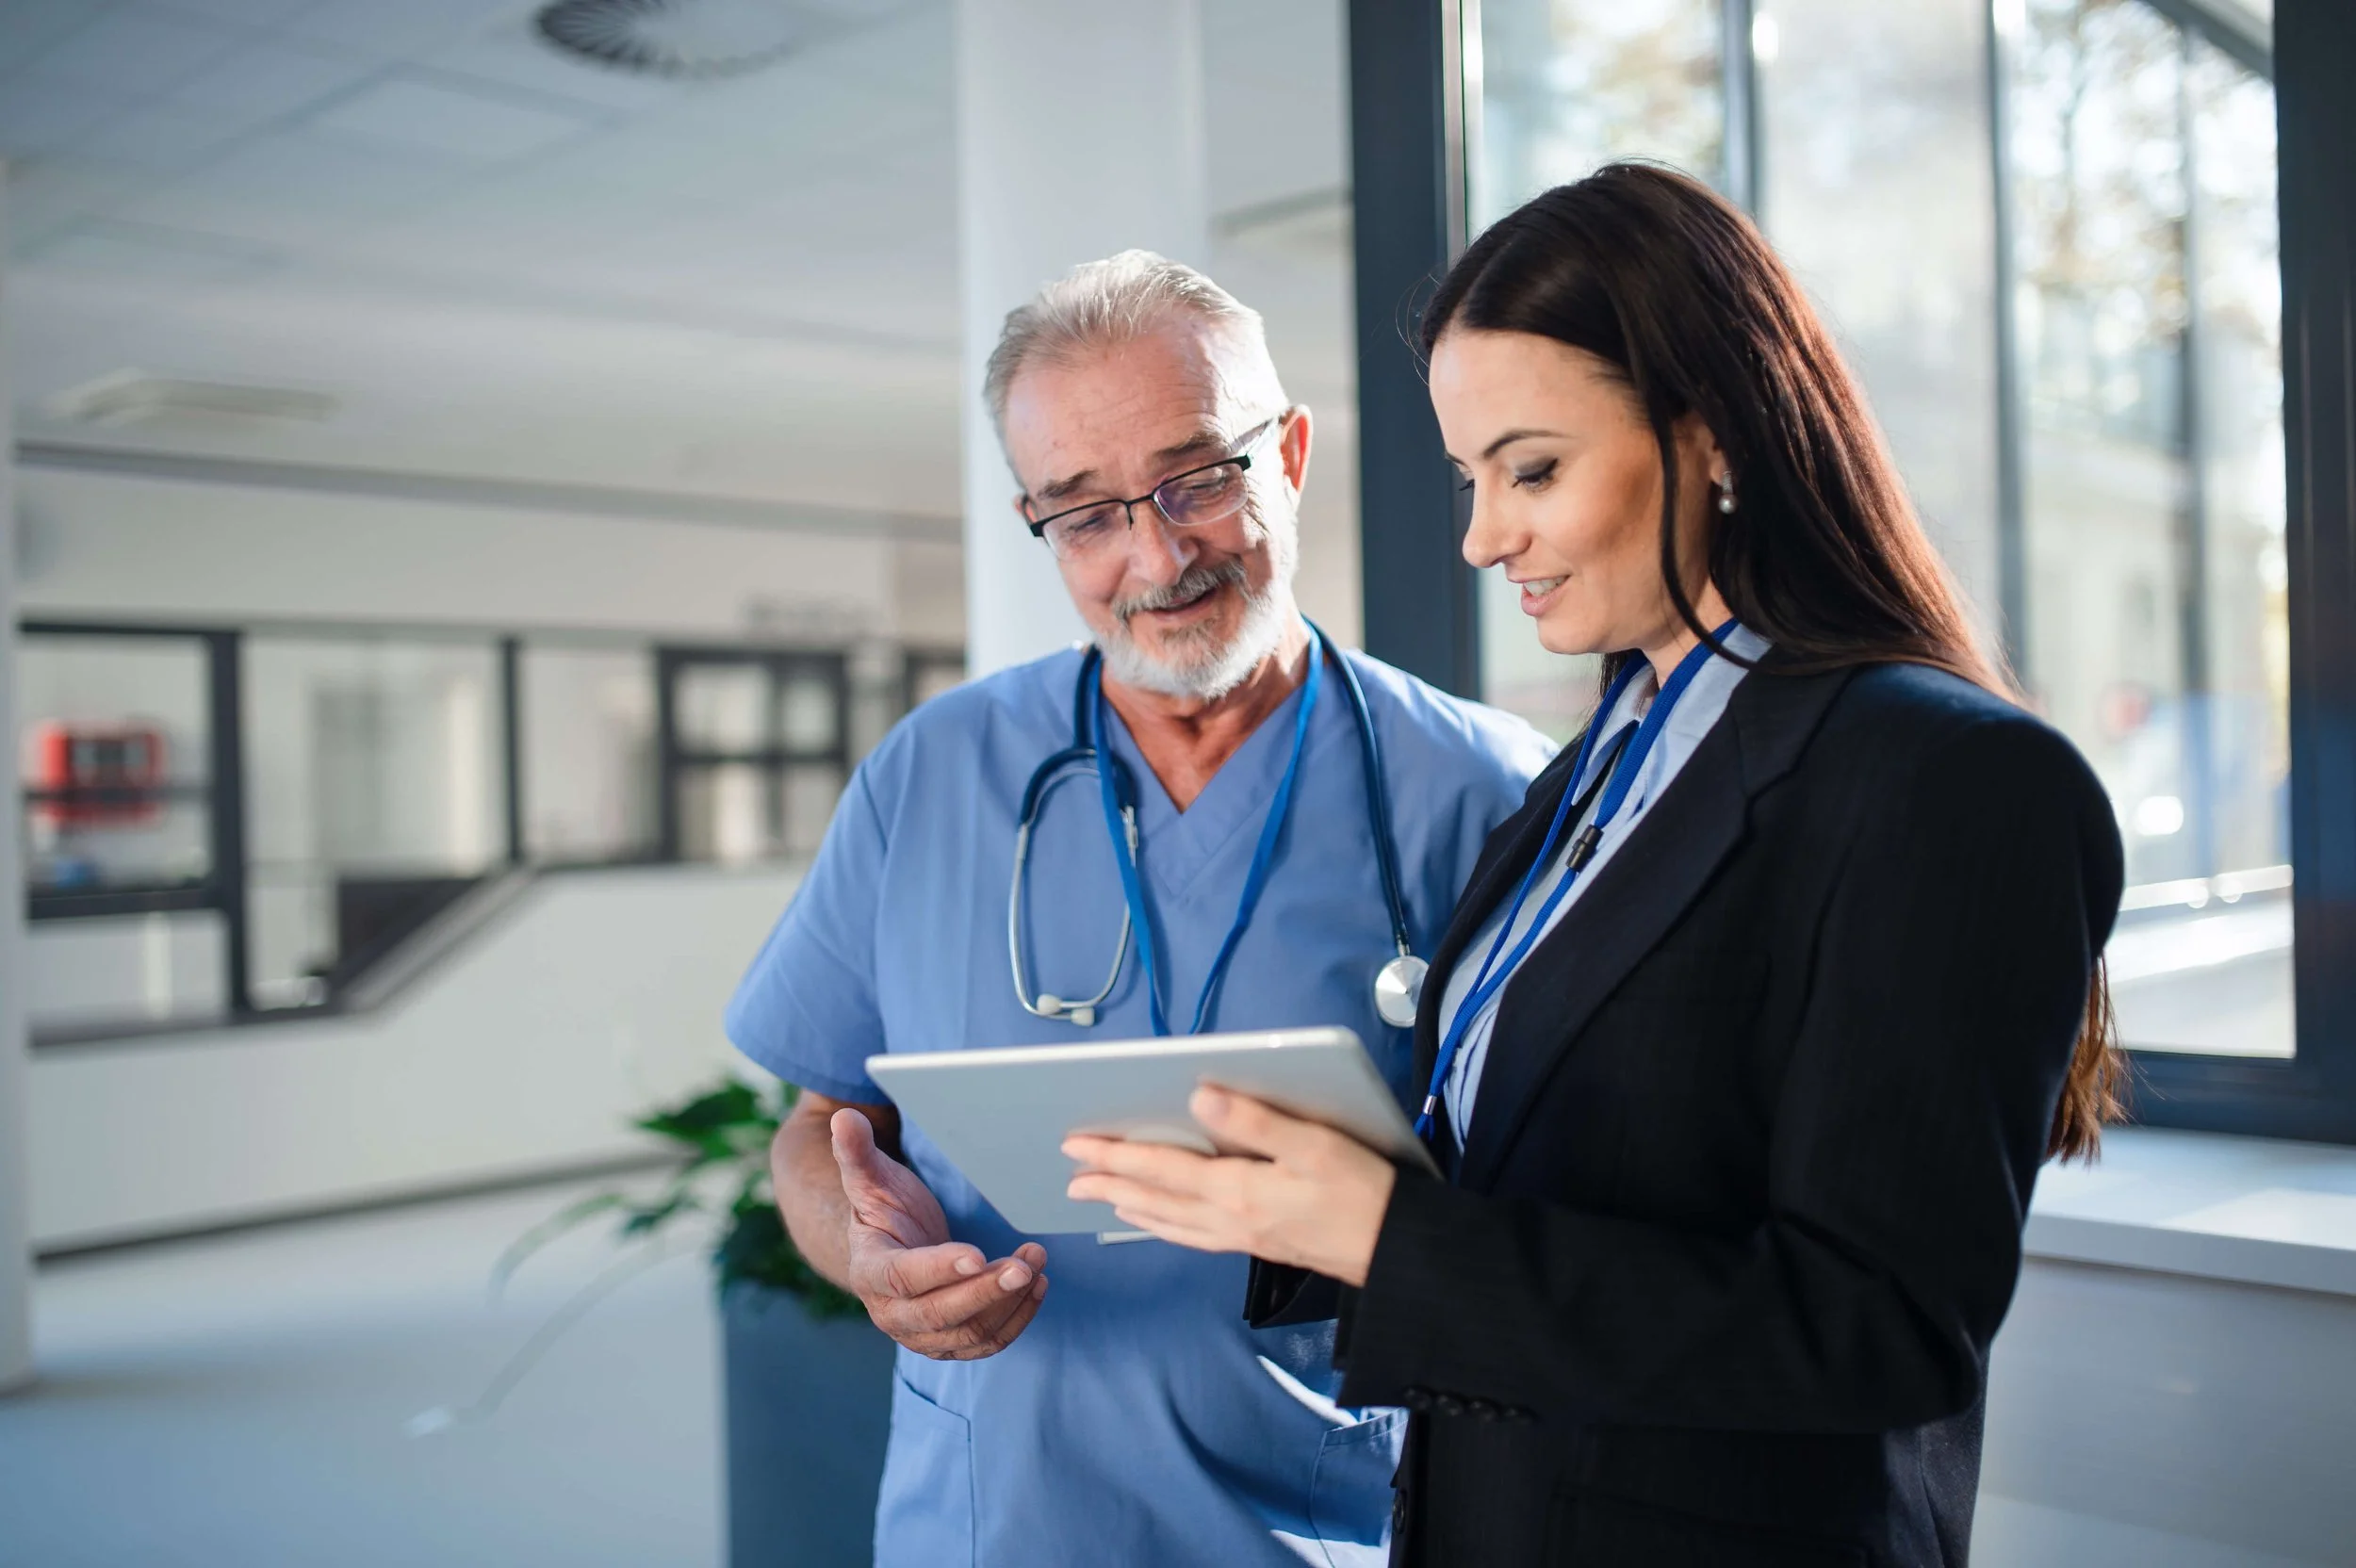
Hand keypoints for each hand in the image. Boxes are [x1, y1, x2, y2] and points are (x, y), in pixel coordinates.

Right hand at [831, 1108, 1047, 1358]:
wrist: (891, 1248)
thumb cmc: (884, 1208)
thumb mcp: (870, 1178)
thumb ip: (856, 1152)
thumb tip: (844, 1118)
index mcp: (869, 1271)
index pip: (903, 1277)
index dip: (938, 1268)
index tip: (977, 1253)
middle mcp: (891, 1312)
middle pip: (940, 1314)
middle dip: (984, 1291)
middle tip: (1023, 1266)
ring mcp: (922, 1334)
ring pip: (969, 1333)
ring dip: (1008, 1302)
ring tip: (1036, 1264)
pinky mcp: (950, 1342)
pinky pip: (987, 1342)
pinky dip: (1016, 1319)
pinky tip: (1038, 1286)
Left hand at [1062, 1086, 1395, 1285]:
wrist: (1396, 1251)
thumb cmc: (1361, 1191)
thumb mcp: (1313, 1143)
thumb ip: (1254, 1120)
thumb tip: (1198, 1095)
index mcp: (1237, 1189)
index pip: (1162, 1167)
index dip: (1116, 1154)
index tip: (1077, 1144)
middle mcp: (1229, 1218)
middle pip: (1155, 1199)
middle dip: (1111, 1184)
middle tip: (1071, 1176)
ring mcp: (1241, 1236)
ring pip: (1170, 1222)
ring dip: (1132, 1208)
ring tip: (1103, 1200)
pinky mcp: (1257, 1245)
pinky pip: (1193, 1236)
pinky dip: (1165, 1227)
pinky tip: (1161, 1223)